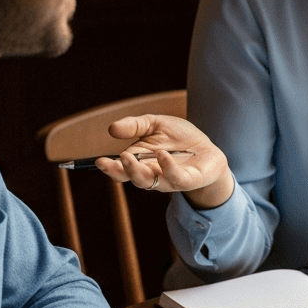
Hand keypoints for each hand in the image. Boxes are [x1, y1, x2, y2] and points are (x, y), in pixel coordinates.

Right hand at [95, 114, 233, 209]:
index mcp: (140, 163)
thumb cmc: (180, 138)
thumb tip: (112, 128)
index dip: (110, 168)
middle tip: (116, 160)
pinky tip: (161, 154)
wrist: (208, 149)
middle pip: (132, 178)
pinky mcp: (189, 180)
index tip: (100, 161)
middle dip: (121, 171)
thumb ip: (135, 126)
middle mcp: (152, 175)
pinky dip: (167, 167)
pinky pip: (176, 178)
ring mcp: (170, 180)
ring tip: (129, 156)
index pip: (121, 170)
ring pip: (149, 182)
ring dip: (137, 172)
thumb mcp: (156, 124)